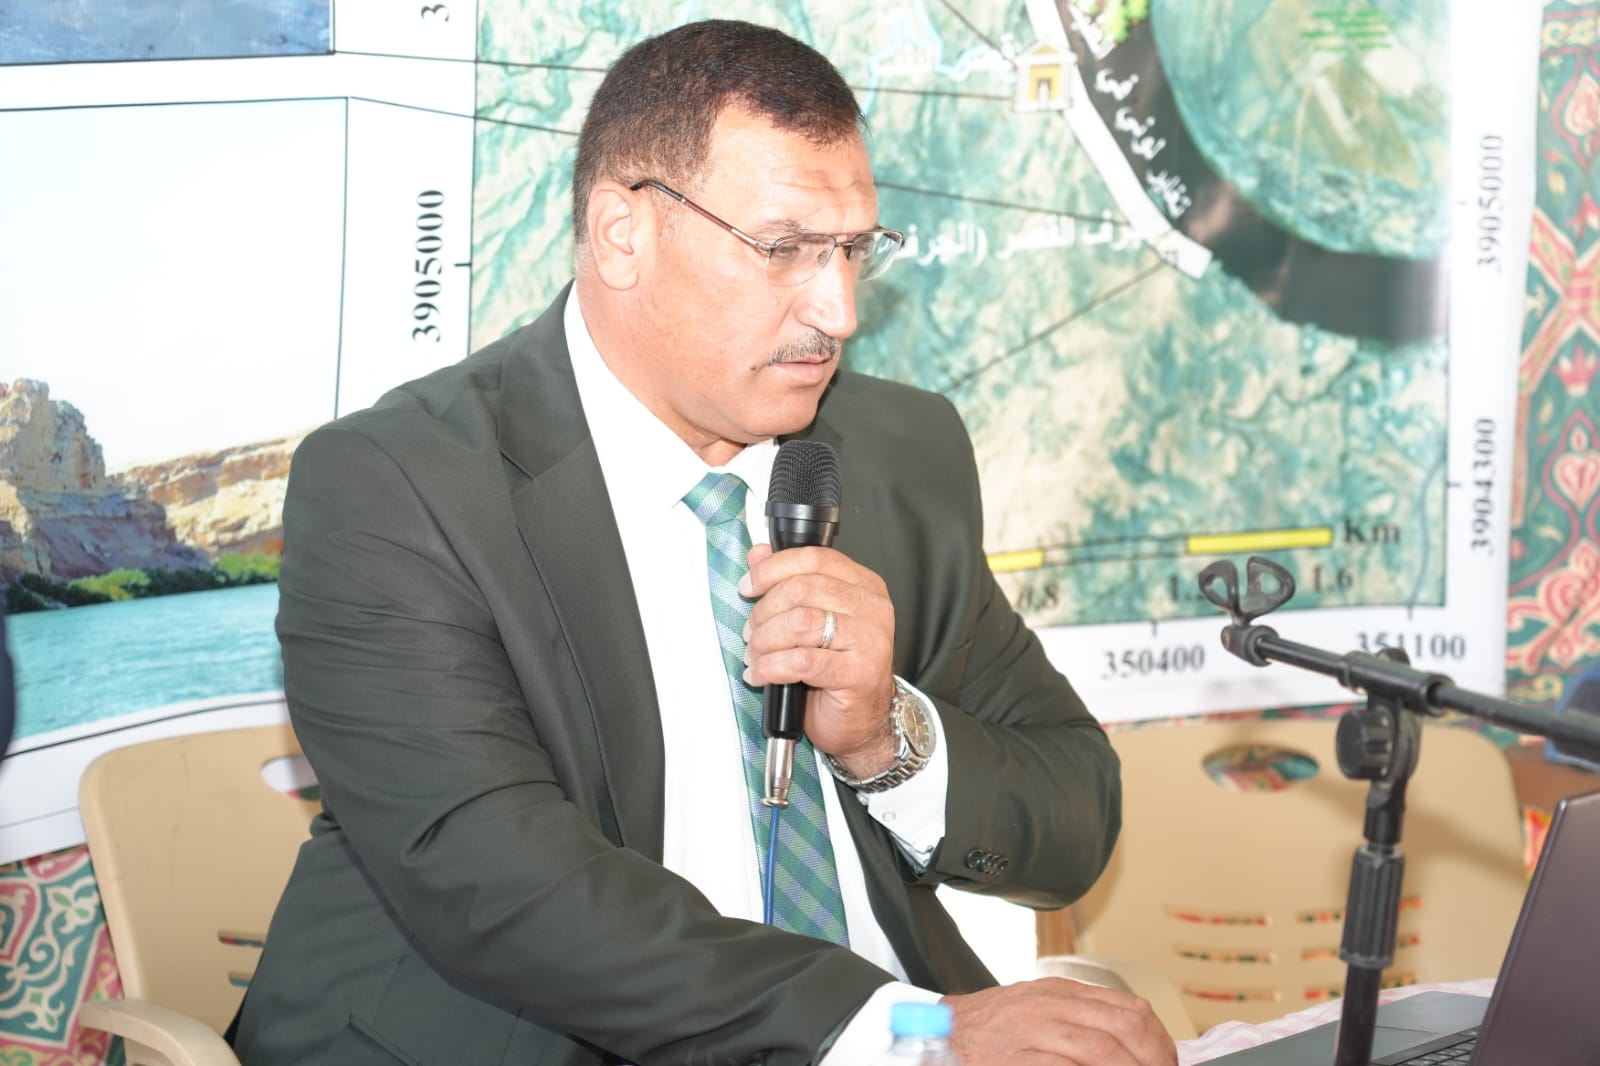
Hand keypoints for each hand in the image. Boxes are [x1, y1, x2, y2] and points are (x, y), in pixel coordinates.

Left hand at [740, 542, 897, 776]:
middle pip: (802, 589)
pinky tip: (761, 674)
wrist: (863, 720)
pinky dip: (771, 667)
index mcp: (863, 585)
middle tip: (751, 631)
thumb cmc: (838, 670)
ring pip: (799, 623)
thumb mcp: (813, 618)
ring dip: (764, 640)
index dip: (773, 569)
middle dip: (764, 611)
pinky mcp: (858, 674)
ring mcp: (869, 641)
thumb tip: (759, 553)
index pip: (814, 559)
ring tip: (756, 655)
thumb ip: (788, 581)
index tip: (749, 586)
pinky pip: (801, 661)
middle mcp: (871, 608)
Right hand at [942, 979, 1176, 1064]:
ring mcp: (1035, 1032)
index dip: (1158, 1040)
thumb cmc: (993, 1026)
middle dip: (1152, 1059)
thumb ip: (1081, 1017)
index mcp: (1063, 992)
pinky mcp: (1019, 1058)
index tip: (1166, 1062)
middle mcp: (1053, 1006)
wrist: (945, 1031)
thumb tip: (1130, 1042)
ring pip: (1102, 1050)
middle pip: (1123, 1027)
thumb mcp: (1040, 1006)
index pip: (1130, 1008)